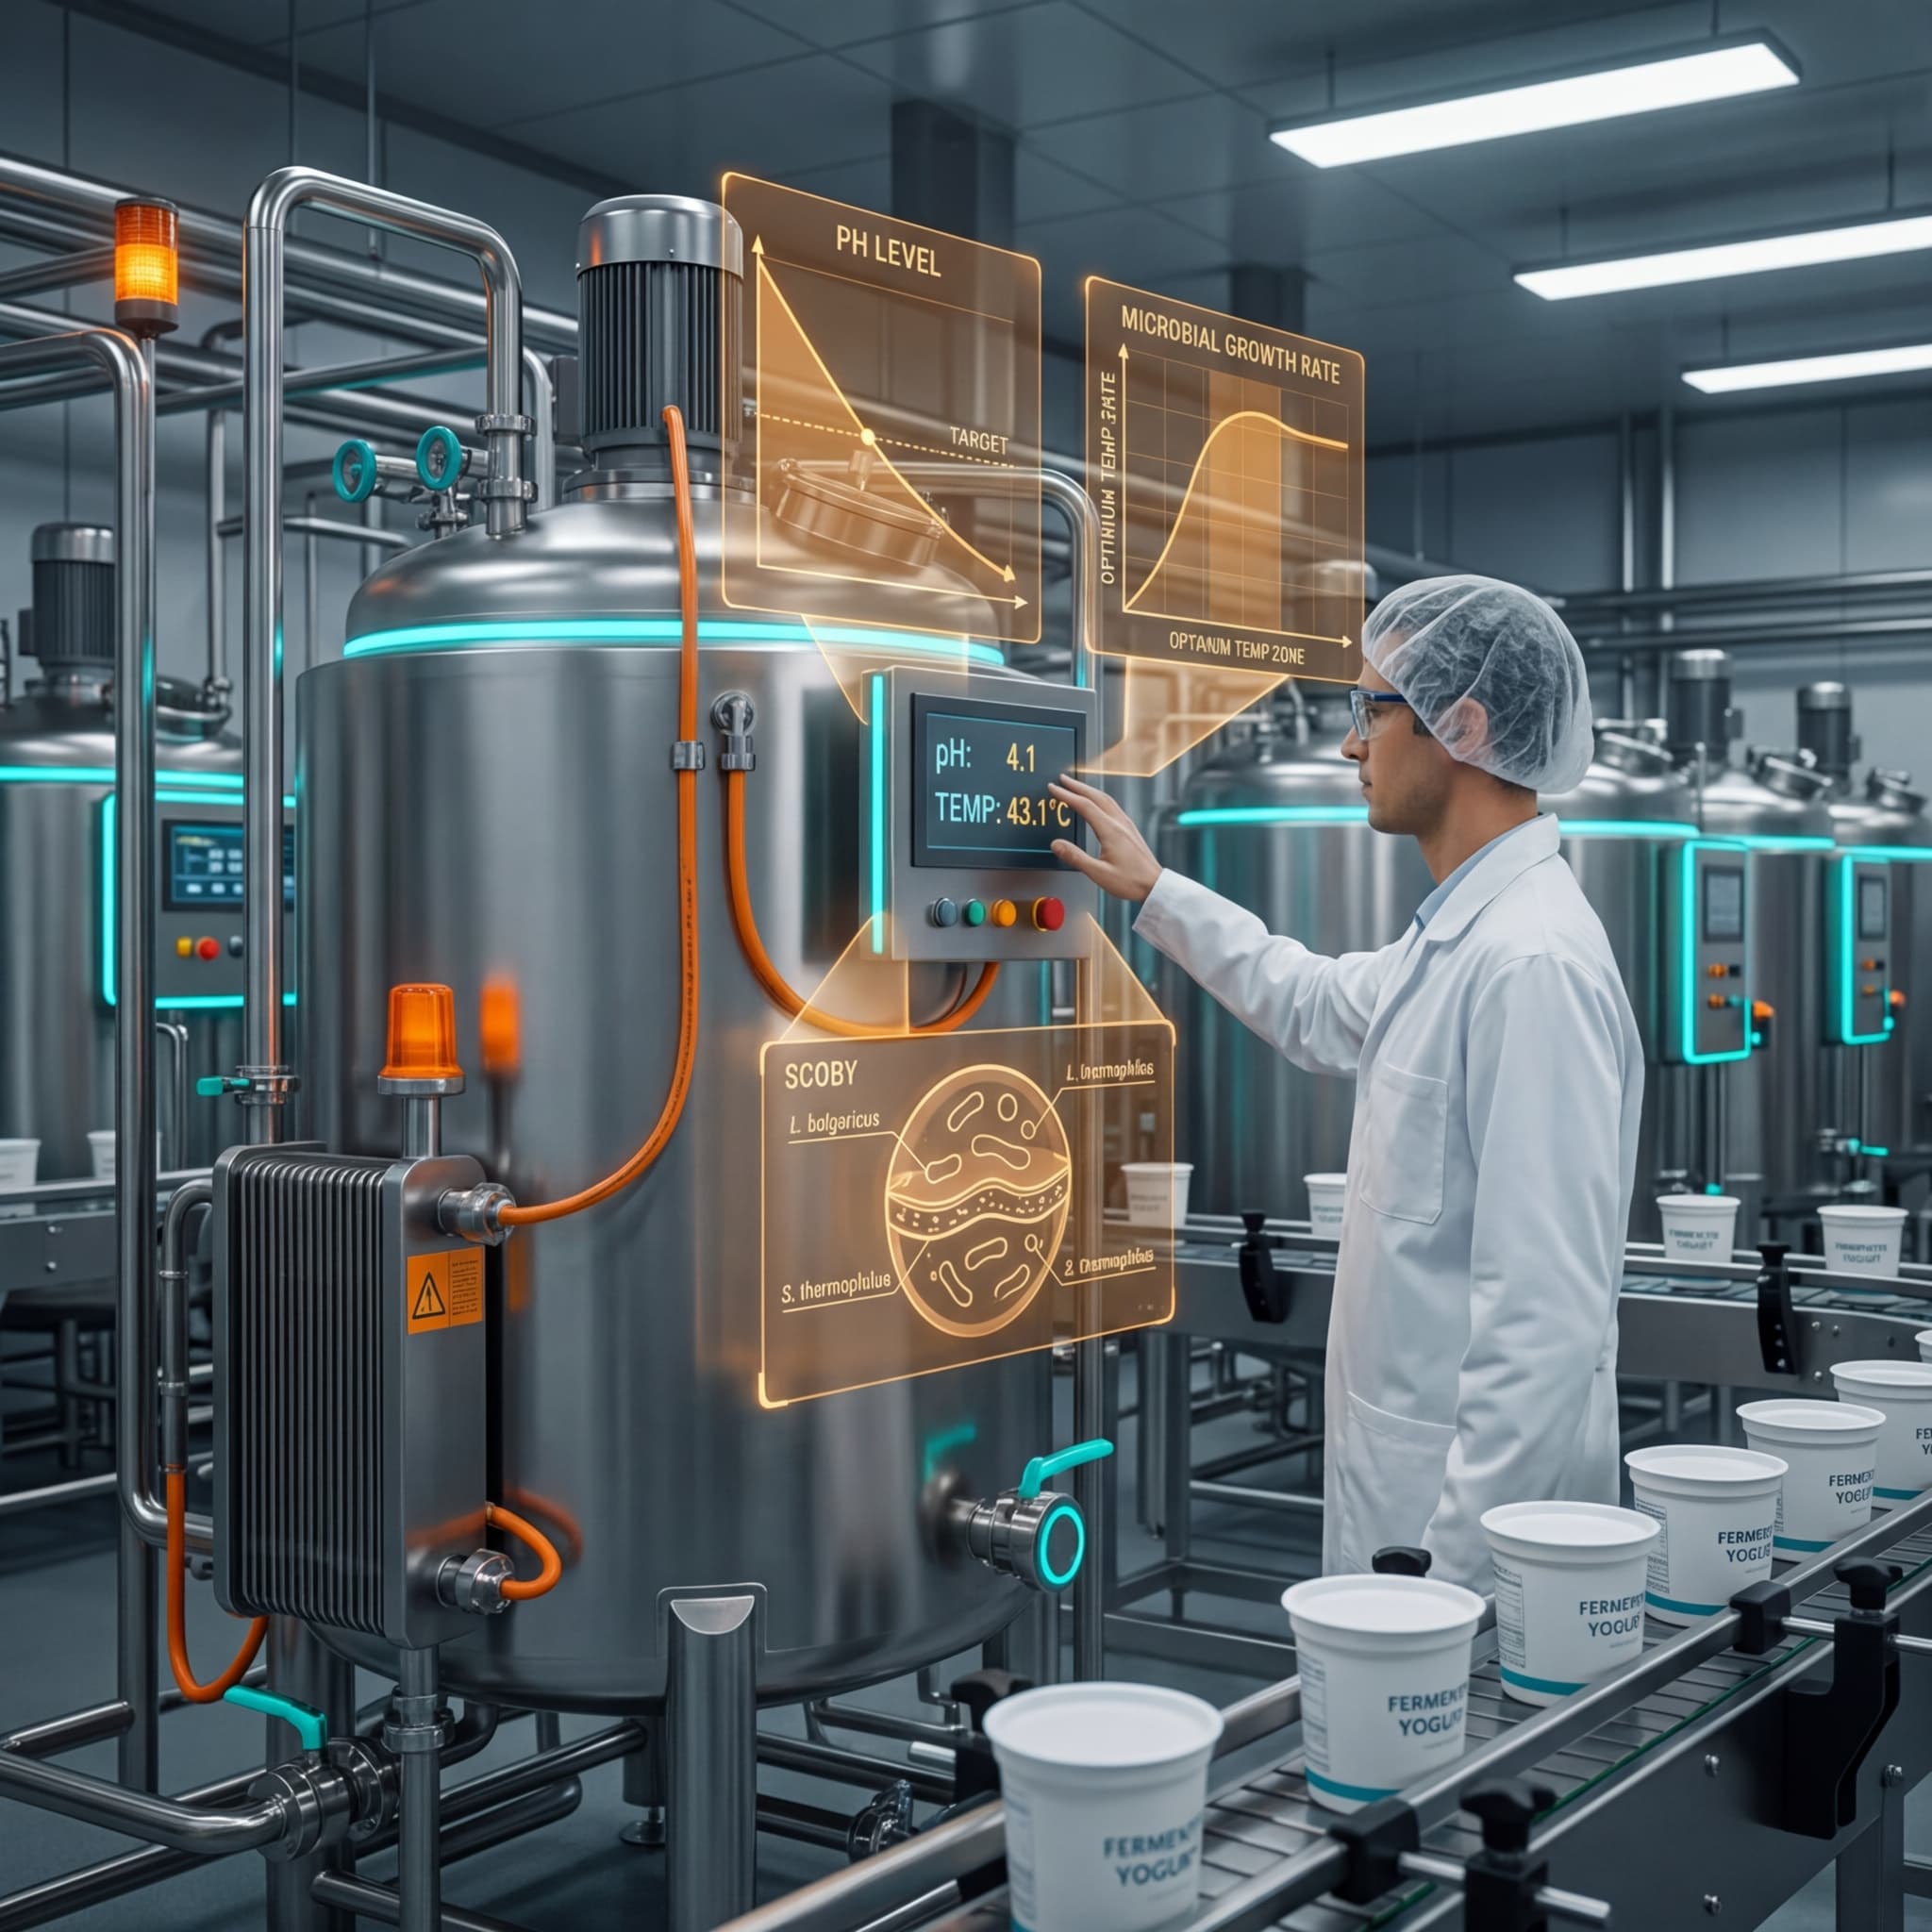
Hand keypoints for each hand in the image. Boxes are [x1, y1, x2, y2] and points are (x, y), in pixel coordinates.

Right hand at [1048, 774, 1161, 903]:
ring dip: (1089, 790)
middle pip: (1096, 797)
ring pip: (1106, 799)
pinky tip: (1097, 803)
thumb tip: (1056, 844)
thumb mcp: (1098, 873)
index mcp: (1111, 831)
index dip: (1067, 795)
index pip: (1084, 805)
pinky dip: (1099, 799)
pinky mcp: (1130, 830)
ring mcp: (1127, 825)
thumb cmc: (1130, 881)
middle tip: (1062, 779)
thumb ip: (1076, 857)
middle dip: (1077, 786)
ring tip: (1076, 787)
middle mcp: (1120, 823)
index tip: (1054, 788)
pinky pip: (1112, 806)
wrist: (1154, 885)